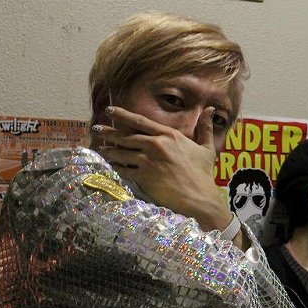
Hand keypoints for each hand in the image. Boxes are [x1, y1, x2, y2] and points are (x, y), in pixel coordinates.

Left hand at [93, 106, 233, 233]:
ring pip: (122, 152)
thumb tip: (211, 110)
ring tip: (101, 149)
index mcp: (169, 135)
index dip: (122, 115)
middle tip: (96, 129)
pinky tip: (110, 165)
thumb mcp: (207, 148)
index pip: (140, 121)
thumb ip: (206, 128)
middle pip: (126, 136)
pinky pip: (124, 169)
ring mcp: (148, 160)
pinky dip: (115, 167)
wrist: (199, 197)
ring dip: (109, 150)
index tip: (109, 110)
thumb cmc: (203, 174)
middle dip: (108, 132)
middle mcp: (156, 144)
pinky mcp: (143, 176)